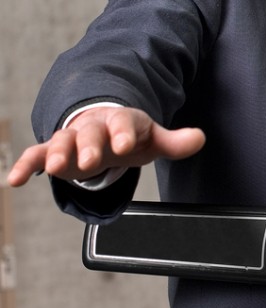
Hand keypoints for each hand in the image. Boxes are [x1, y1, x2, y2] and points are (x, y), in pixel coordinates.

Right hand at [7, 107, 204, 186]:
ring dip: (57, 154)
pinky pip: (36, 155)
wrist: (104, 128)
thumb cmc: (130, 135)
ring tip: (53, 168)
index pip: (123, 123)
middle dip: (88, 147)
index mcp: (121, 121)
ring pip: (62, 142)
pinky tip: (14, 180)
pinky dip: (25, 166)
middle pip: (90, 133)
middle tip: (88, 162)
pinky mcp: (56, 152)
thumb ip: (176, 142)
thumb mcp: (153, 140)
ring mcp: (72, 138)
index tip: (124, 145)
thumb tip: (199, 137)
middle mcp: (94, 127)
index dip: (123, 133)